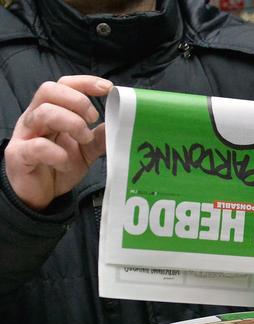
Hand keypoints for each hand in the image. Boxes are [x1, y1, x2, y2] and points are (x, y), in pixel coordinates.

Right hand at [4, 75, 112, 210]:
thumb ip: (99, 138)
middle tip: (93, 119)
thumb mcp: (86, 151)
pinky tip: (66, 163)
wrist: (40, 195)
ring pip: (44, 113)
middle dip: (77, 100)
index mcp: (51, 112)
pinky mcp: (19, 155)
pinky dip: (57, 154)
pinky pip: (37, 146)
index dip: (84, 82)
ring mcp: (25, 135)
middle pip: (50, 90)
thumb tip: (118, 125)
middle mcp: (35, 118)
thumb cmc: (59, 166)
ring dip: (71, 123)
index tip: (107, 88)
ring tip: (84, 139)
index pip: (63, 85)